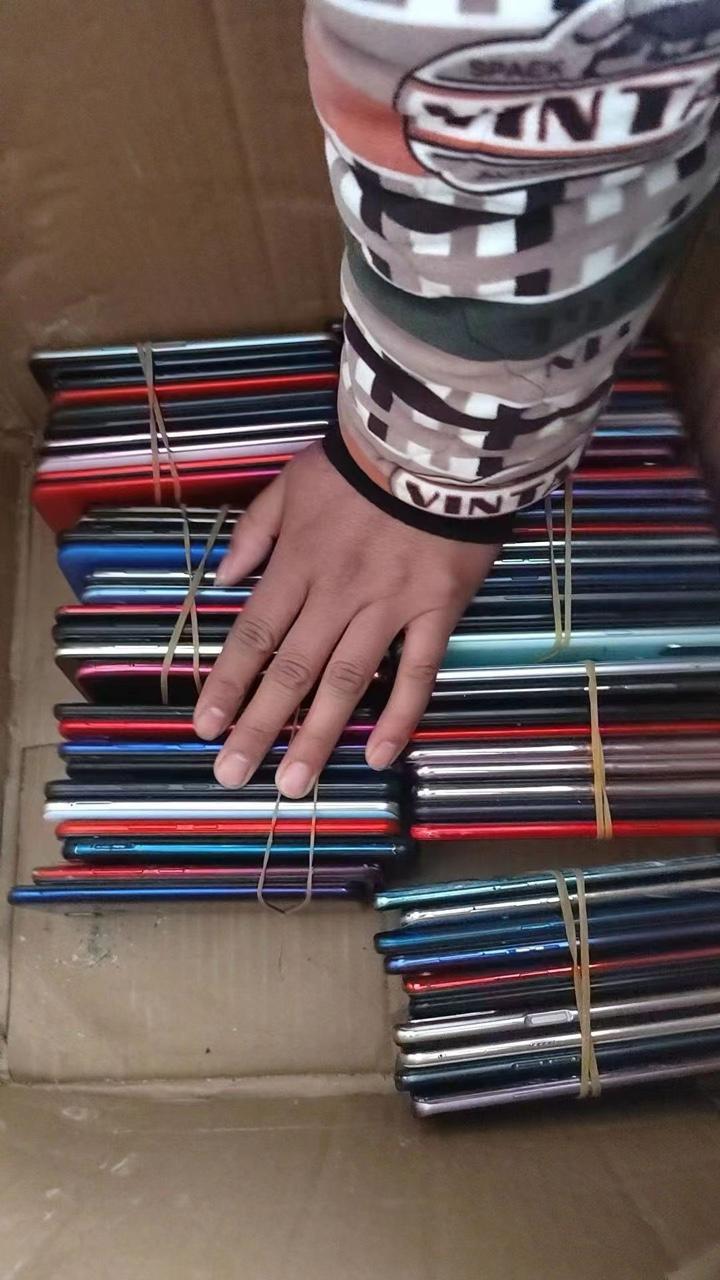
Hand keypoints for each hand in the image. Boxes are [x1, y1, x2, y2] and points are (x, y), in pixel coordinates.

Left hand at [194, 443, 497, 795]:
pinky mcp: (436, 609)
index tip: (204, 726)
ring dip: (317, 734)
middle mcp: (335, 593)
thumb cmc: (359, 462)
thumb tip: (223, 579)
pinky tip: (378, 755)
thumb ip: (255, 532)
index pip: (254, 635)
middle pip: (291, 669)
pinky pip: (418, 670)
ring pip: (347, 679)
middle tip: (233, 773)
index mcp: (297, 564)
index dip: (227, 684)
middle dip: (258, 725)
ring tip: (293, 783)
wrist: (436, 442)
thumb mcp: (290, 482)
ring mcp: (387, 605)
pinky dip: (399, 715)